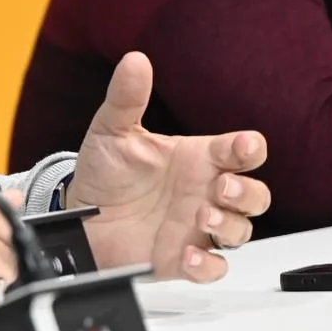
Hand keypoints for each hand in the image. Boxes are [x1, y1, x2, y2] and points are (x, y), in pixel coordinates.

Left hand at [69, 52, 271, 281]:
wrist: (78, 214)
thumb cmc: (104, 172)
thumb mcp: (111, 132)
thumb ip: (126, 99)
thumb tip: (135, 61)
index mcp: (197, 160)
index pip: (240, 152)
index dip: (248, 149)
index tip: (244, 147)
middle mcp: (204, 194)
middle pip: (254, 196)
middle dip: (247, 193)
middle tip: (220, 188)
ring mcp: (196, 228)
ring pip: (240, 231)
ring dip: (228, 226)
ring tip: (200, 216)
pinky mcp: (180, 259)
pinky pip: (212, 269)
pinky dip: (207, 266)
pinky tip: (188, 255)